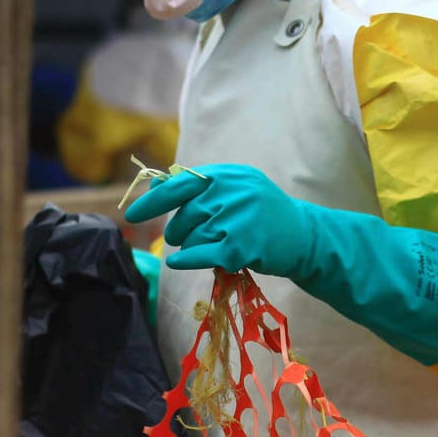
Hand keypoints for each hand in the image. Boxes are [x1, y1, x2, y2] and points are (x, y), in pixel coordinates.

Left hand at [123, 164, 314, 276]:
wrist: (306, 238)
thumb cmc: (265, 215)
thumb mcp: (237, 189)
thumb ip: (200, 187)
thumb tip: (155, 187)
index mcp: (229, 174)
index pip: (180, 184)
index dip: (153, 201)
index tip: (132, 214)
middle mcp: (232, 192)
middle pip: (183, 216)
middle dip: (181, 231)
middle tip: (196, 236)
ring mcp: (236, 219)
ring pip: (191, 238)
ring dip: (196, 247)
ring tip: (219, 245)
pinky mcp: (239, 246)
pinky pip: (198, 255)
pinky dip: (186, 261)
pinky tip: (179, 262)